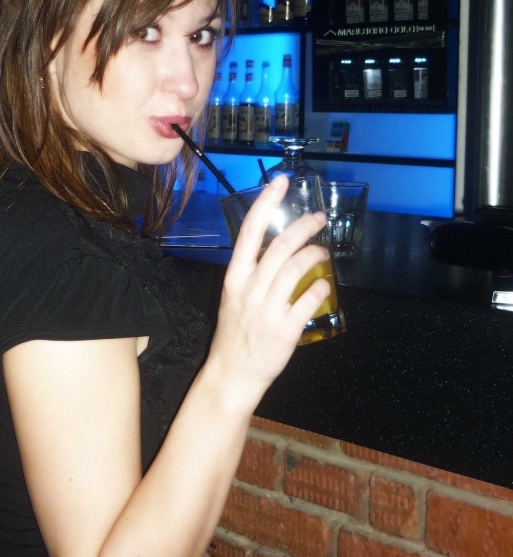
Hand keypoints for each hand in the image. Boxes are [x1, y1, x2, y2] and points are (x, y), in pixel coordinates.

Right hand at [208, 174, 330, 409]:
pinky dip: (321, 287)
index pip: (249, 232)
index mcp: (235, 279)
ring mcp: (267, 310)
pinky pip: (309, 299)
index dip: (266, 203)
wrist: (231, 375)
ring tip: (323, 251)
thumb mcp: (234, 298)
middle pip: (281, 246)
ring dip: (315, 254)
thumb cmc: (235, 336)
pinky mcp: (284, 330)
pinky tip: (325, 284)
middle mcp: (250, 290)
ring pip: (296, 268)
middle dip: (304, 226)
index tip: (281, 181)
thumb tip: (278, 252)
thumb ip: (252, 275)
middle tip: (319, 218)